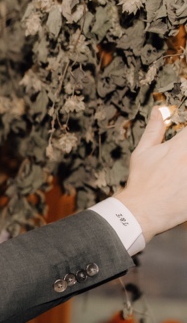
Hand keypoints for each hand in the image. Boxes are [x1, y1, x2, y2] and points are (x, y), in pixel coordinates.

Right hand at [117, 106, 186, 241]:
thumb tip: (158, 110)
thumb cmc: (141, 183)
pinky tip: (184, 181)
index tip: (183, 139)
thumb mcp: (142, 153)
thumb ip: (154, 130)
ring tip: (181, 171)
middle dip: (186, 151)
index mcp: (181, 145)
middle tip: (180, 161)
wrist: (141, 212)